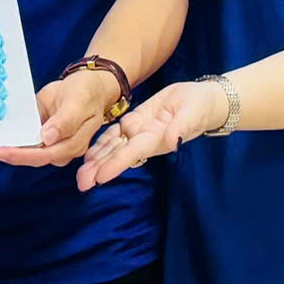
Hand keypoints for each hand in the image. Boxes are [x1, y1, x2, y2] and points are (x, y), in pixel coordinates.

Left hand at [0, 66, 123, 167]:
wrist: (88, 85)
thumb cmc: (86, 93)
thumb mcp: (78, 102)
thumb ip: (66, 121)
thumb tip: (48, 137)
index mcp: (70, 145)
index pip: (44, 155)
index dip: (22, 155)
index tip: (1, 152)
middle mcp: (56, 149)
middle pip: (29, 157)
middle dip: (4, 156)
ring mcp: (45, 142)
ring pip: (21, 151)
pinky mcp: (36, 133)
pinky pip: (19, 140)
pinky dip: (0, 144)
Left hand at [76, 79, 224, 190]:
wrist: (203, 99)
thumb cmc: (201, 108)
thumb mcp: (193, 114)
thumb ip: (182, 127)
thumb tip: (173, 141)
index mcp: (156, 139)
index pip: (132, 153)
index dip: (115, 164)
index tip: (100, 177)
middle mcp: (144, 139)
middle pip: (118, 155)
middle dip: (99, 168)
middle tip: (81, 183)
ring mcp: (139, 131)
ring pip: (114, 146)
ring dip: (97, 158)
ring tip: (80, 173)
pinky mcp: (137, 120)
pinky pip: (116, 132)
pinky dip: (102, 142)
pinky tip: (89, 152)